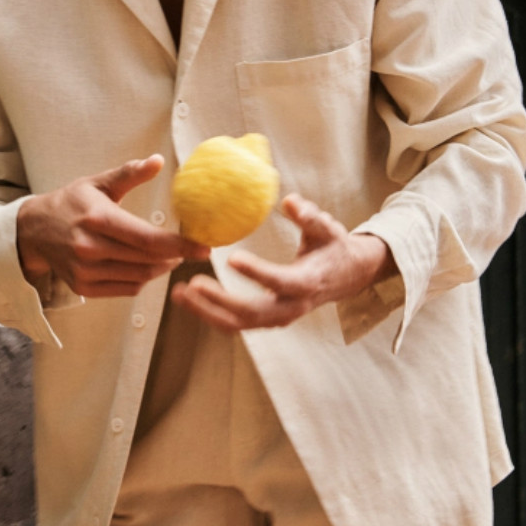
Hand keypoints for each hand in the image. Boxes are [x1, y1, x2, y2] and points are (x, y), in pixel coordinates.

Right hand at [16, 154, 208, 298]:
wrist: (33, 231)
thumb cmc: (71, 203)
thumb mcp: (98, 183)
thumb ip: (129, 173)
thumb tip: (158, 161)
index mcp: (98, 220)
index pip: (148, 239)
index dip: (180, 245)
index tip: (205, 248)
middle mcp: (90, 249)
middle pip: (149, 261)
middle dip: (176, 256)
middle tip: (192, 249)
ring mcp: (86, 272)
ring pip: (141, 277)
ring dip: (161, 268)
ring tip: (169, 255)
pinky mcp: (84, 288)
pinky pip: (127, 289)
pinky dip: (143, 279)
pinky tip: (147, 265)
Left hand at [169, 193, 395, 331]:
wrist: (347, 276)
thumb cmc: (333, 247)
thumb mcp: (328, 228)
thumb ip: (309, 216)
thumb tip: (290, 201)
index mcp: (307, 282)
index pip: (281, 282)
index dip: (257, 273)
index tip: (231, 258)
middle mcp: (292, 307)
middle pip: (252, 313)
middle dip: (219, 302)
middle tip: (191, 284)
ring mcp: (279, 317)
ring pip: (238, 324)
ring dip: (207, 311)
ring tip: (179, 294)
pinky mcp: (268, 319)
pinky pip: (236, 323)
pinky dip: (211, 313)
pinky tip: (190, 299)